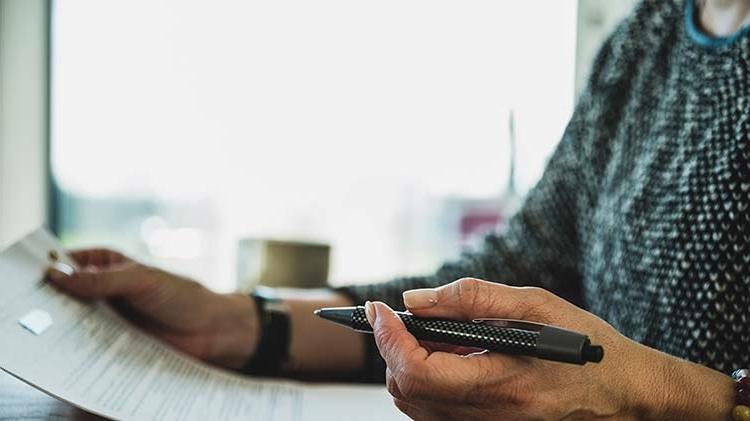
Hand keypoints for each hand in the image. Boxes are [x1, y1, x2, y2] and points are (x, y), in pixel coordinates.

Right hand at [47, 248, 258, 369]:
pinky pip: (88, 345)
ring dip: (63, 327)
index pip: (68, 261)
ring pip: (73, 320)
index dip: (50, 267)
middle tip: (40, 310)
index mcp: (108, 264)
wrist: (212, 332)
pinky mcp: (113, 342)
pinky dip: (78, 348)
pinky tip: (69, 354)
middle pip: (66, 293)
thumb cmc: (182, 296)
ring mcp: (107, 316)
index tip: (36, 278)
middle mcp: (103, 289)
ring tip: (51, 333)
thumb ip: (101, 279)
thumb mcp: (141, 281)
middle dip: (53, 301)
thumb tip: (56, 274)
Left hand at [366, 278, 734, 419]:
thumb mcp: (535, 305)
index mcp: (504, 385)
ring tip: (428, 334)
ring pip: (414, 405)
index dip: (389, 338)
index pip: (419, 371)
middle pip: (407, 391)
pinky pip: (433, 411)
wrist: (622, 391)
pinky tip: (445, 355)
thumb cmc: (585, 345)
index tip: (378, 308)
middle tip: (398, 317)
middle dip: (390, 349)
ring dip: (405, 364)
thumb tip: (415, 299)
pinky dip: (424, 380)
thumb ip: (472, 298)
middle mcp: (491, 417)